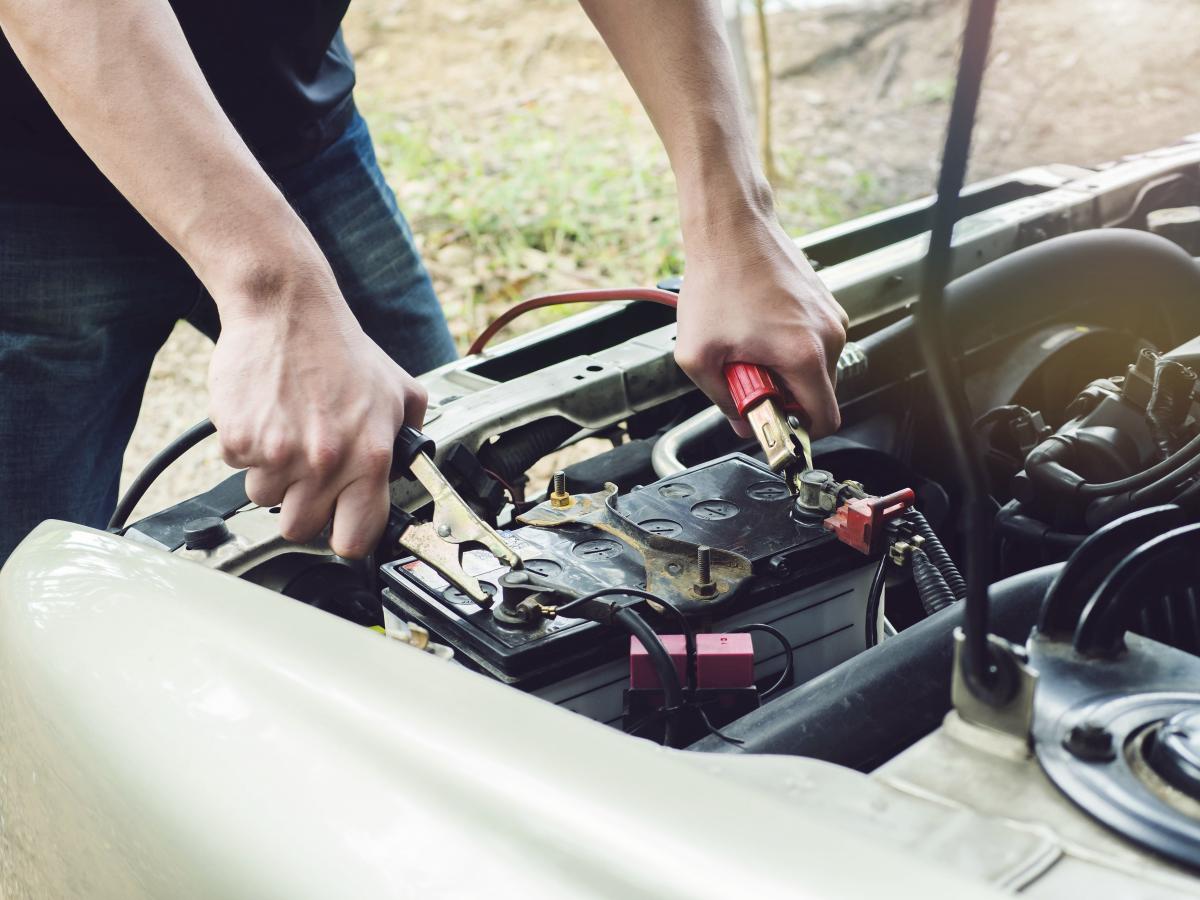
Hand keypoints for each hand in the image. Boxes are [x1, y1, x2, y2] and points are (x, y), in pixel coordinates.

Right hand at [207, 263, 425, 558]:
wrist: (287, 310)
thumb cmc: (341, 349)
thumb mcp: (398, 391)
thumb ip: (410, 436)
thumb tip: (415, 469)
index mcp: (369, 458)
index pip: (355, 538)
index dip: (346, 535)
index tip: (341, 526)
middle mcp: (325, 462)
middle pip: (299, 528)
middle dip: (302, 505)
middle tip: (308, 471)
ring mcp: (278, 454)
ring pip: (264, 499)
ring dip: (274, 475)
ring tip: (288, 433)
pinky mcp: (238, 439)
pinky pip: (237, 468)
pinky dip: (247, 448)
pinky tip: (266, 416)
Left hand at [674, 213, 847, 438]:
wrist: (731, 227)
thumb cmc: (716, 281)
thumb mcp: (698, 356)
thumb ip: (722, 400)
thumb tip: (740, 421)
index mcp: (805, 355)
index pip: (825, 421)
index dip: (797, 433)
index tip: (772, 423)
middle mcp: (829, 335)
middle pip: (819, 396)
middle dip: (785, 397)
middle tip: (748, 376)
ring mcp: (831, 316)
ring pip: (816, 369)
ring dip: (784, 370)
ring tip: (750, 347)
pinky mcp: (825, 302)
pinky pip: (813, 342)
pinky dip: (788, 346)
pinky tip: (758, 328)